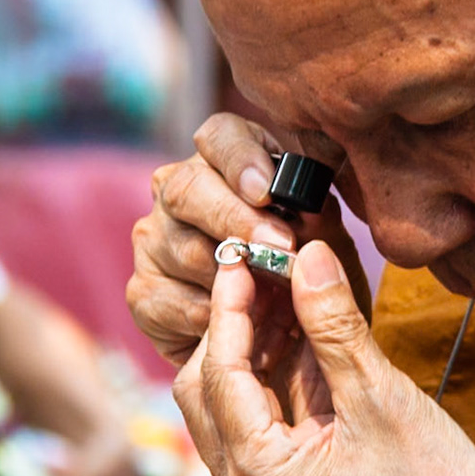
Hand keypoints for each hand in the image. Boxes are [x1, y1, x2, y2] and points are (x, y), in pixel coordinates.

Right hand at [128, 113, 360, 366]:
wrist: (291, 339)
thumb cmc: (312, 276)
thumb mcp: (330, 246)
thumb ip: (320, 224)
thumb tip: (304, 214)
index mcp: (231, 162)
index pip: (219, 136)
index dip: (239, 159)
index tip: (267, 191)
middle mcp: (181, 192)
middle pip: (185, 188)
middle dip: (233, 219)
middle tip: (278, 248)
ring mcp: (155, 239)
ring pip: (176, 246)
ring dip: (227, 276)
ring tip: (273, 299)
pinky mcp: (144, 290)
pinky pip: (160, 298)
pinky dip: (203, 316)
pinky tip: (236, 325)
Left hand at [178, 241, 474, 475]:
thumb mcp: (382, 397)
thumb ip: (333, 324)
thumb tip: (305, 255)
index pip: (220, 372)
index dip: (231, 307)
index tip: (244, 255)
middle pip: (204, 394)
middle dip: (230, 330)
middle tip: (261, 274)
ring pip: (226, 414)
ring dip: (249, 357)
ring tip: (284, 299)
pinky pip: (255, 435)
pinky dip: (270, 389)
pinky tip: (302, 347)